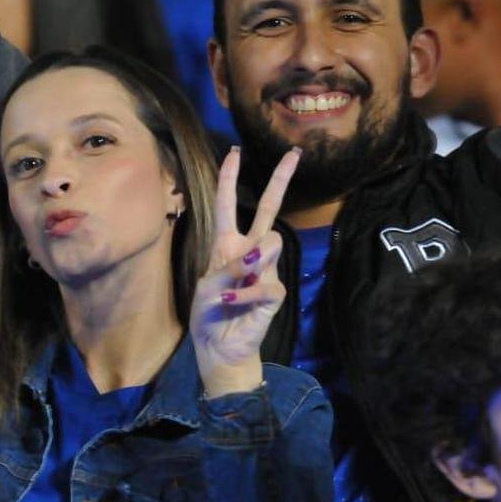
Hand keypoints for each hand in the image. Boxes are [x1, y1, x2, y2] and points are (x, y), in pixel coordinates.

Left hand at [191, 146, 299, 398]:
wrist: (219, 348)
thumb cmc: (209, 315)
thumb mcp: (206, 287)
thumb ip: (228, 267)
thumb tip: (258, 253)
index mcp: (226, 244)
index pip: (228, 204)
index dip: (230, 178)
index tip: (234, 152)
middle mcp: (249, 251)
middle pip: (269, 208)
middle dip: (281, 180)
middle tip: (294, 154)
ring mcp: (265, 270)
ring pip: (273, 242)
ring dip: (253, 258)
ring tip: (234, 281)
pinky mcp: (274, 294)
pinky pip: (267, 284)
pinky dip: (245, 294)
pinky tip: (232, 303)